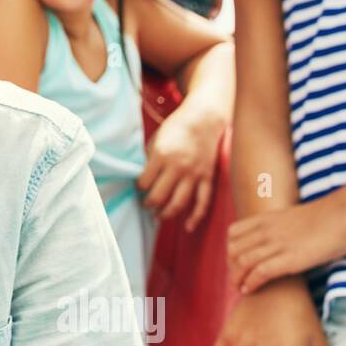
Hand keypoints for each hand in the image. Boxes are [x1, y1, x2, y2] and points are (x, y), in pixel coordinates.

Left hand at [138, 108, 222, 231]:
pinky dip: (195, 217)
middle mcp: (178, 167)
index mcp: (162, 155)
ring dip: (166, 213)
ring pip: (178, 203)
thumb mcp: (156, 140)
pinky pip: (202, 202)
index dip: (138, 189)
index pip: (144, 183)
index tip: (138, 189)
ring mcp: (194, 174)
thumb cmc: (176, 128)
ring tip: (158, 215)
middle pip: (159, 196)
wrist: (204, 119)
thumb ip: (150, 160)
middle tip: (145, 205)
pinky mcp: (207, 178)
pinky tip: (187, 226)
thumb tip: (142, 181)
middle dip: (148, 204)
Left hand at [227, 196, 345, 293]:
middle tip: (236, 279)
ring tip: (239, 288)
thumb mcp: (297, 216)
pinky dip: (250, 283)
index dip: (231, 249)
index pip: (233, 233)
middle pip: (233, 249)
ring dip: (236, 278)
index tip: (235, 262)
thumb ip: (284, 226)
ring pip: (242, 262)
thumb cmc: (332, 217)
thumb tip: (287, 237)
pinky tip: (249, 290)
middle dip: (231, 267)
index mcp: (267, 218)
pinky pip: (259, 272)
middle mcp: (267, 230)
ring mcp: (277, 244)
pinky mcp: (290, 259)